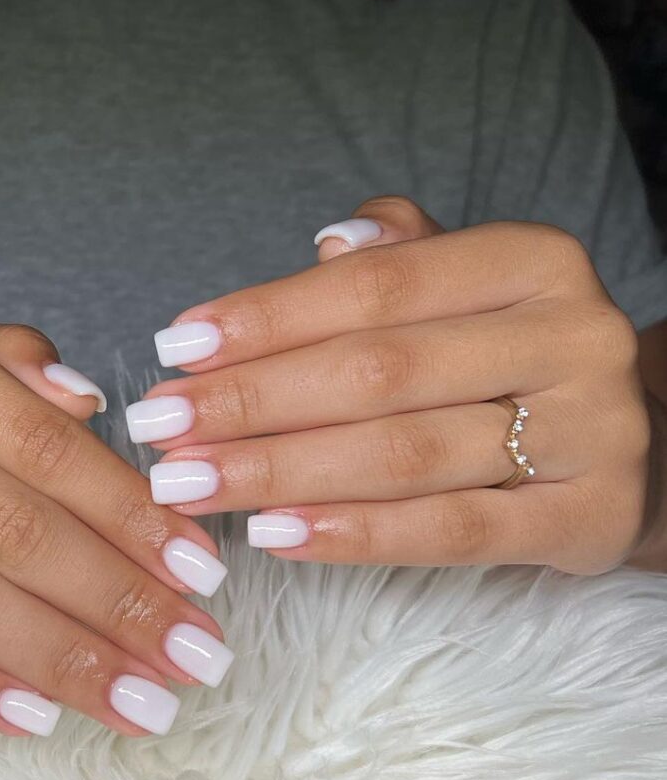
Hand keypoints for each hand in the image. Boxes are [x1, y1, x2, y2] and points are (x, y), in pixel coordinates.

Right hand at [0, 307, 231, 736]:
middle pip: (9, 528)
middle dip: (117, 602)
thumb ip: (9, 365)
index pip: (44, 444)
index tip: (199, 573)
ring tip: (140, 702)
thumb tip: (100, 409)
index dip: (131, 516)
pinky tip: (37, 716)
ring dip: (61, 660)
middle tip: (192, 654)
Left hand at [128, 196, 651, 574]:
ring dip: (280, 472)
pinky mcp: (588, 518)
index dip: (266, 317)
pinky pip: (454, 531)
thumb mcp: (462, 289)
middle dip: (252, 402)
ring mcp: (591, 432)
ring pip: (405, 455)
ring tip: (191, 483)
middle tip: (161, 426)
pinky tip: (273, 534)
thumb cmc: (502, 358)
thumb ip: (398, 260)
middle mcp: (572, 336)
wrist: (619, 441)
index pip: (375, 286)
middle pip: (379, 372)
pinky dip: (356, 535)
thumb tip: (327, 244)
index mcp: (532, 261)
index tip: (176, 347)